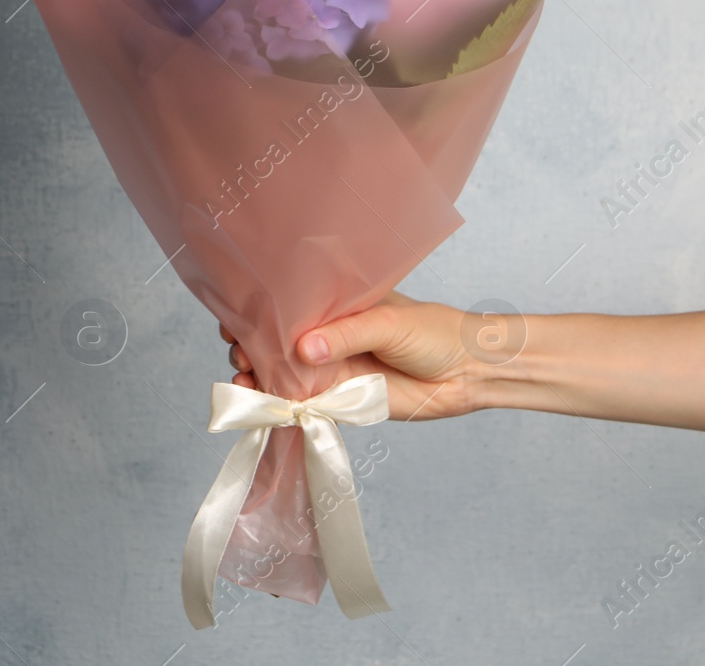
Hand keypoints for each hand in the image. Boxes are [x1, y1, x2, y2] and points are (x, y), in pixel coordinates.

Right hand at [220, 290, 483, 420]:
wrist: (467, 374)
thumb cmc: (435, 334)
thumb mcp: (389, 323)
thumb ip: (347, 335)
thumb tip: (303, 348)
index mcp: (337, 303)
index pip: (288, 301)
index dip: (258, 308)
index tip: (236, 319)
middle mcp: (328, 333)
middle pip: (275, 338)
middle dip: (250, 343)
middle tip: (242, 354)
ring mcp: (330, 367)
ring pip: (281, 370)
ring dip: (257, 374)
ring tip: (245, 379)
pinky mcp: (338, 398)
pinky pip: (298, 400)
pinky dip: (275, 402)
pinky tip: (257, 401)